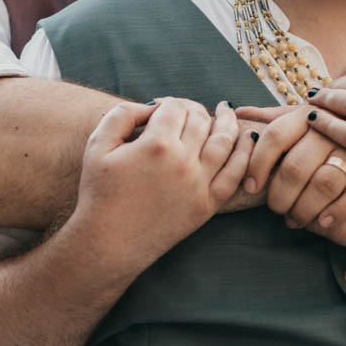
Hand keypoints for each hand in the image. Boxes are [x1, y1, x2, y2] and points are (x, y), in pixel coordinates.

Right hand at [72, 98, 252, 262]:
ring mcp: (199, 185)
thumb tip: (152, 106)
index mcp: (156, 145)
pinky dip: (245, 153)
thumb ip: (123, 114)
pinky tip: (248, 139)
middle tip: (186, 111)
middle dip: (193, 109)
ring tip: (226, 110)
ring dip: (227, 121)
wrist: (109, 243)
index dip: (167, 103)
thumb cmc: (100, 193)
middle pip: (199, 120)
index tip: (159, 109)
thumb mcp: (98, 145)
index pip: (174, 108)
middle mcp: (183, 162)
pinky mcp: (207, 205)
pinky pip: (235, 174)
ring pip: (225, 141)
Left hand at [242, 103, 345, 228]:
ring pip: (324, 183)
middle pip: (295, 166)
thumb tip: (238, 112)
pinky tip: (324, 221)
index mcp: (310, 112)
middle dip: (280, 196)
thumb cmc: (341, 123)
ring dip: (305, 208)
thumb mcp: (311, 114)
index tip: (252, 187)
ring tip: (296, 220)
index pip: (274, 137)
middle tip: (276, 210)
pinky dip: (337, 211)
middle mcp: (333, 125)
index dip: (257, 165)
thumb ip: (276, 117)